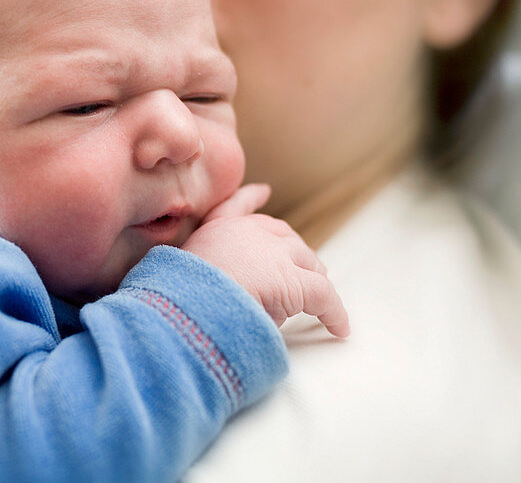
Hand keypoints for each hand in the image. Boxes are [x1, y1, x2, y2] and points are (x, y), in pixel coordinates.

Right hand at [183, 185, 349, 336]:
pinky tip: (339, 329)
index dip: (252, 198)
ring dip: (314, 281)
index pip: (237, 206)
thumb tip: (237, 291)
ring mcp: (276, 254)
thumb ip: (210, 270)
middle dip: (297, 253)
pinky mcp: (296, 282)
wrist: (191, 306)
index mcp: (217, 229)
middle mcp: (250, 233)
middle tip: (306, 270)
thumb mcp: (185, 273)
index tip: (263, 191)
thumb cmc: (181, 299)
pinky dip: (334, 314)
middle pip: (285, 237)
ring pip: (307, 264)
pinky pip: (324, 297)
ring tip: (323, 302)